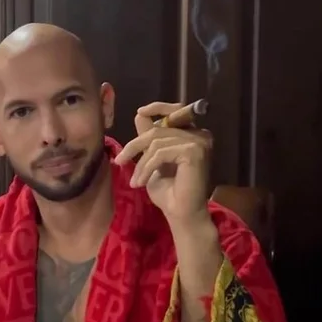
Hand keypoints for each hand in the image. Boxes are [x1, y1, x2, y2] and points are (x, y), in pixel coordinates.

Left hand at [112, 101, 213, 223]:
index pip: (175, 111)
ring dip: (140, 162)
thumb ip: (150, 138)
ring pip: (157, 141)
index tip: (140, 112)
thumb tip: (140, 114)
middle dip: (135, 145)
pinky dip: (146, 168)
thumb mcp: (153, 159)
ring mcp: (200, 142)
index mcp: (193, 135)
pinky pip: (160, 153)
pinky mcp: (194, 151)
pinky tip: (141, 183)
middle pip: (159, 129)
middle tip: (120, 160)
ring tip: (135, 180)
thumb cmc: (169, 191)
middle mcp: (200, 135)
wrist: (180, 214)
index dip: (157, 107)